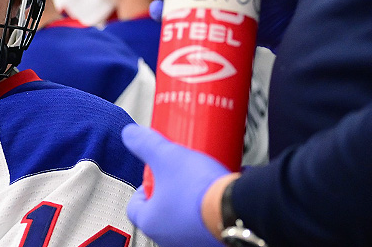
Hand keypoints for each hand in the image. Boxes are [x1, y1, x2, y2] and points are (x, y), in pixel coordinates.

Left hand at [121, 124, 226, 246]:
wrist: (241, 210)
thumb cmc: (200, 191)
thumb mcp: (167, 156)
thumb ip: (145, 144)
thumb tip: (130, 134)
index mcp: (151, 222)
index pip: (135, 206)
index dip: (143, 187)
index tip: (153, 175)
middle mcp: (169, 238)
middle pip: (161, 212)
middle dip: (169, 192)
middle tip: (178, 176)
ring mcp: (193, 242)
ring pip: (184, 219)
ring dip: (189, 201)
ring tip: (199, 183)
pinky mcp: (214, 242)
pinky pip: (206, 224)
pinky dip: (208, 211)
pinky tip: (217, 195)